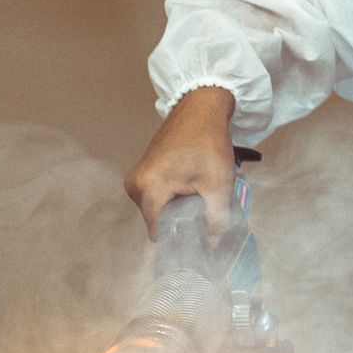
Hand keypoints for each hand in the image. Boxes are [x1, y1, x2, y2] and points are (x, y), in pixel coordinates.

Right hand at [125, 87, 238, 235]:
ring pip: (157, 210)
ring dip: (177, 211)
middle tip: (205, 216)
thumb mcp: (218, 184)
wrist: (200, 108)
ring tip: (199, 199)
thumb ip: (216, 220)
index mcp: (148, 189)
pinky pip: (156, 197)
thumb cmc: (207, 142)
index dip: (181, 240)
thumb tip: (213, 244)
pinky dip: (172, 199)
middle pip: (157, 222)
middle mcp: (135, 185)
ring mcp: (136, 178)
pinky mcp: (142, 172)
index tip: (200, 240)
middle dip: (181, 224)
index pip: (158, 232)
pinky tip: (190, 190)